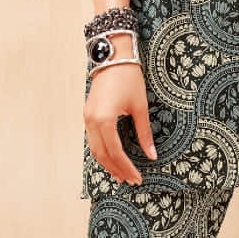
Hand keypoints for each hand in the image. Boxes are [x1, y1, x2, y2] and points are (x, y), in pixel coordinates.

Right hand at [84, 51, 157, 184]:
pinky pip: (92, 140)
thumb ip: (144, 133)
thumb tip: (152, 155)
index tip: (137, 178)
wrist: (113, 57)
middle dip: (116, 169)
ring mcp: (87, 118)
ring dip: (108, 163)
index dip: (126, 167)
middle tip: (130, 180)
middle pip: (102, 154)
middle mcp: (91, 121)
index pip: (116, 152)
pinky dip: (102, 151)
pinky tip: (112, 157)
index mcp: (104, 120)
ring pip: (95, 149)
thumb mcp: (140, 107)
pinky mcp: (88, 114)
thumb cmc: (129, 78)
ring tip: (121, 174)